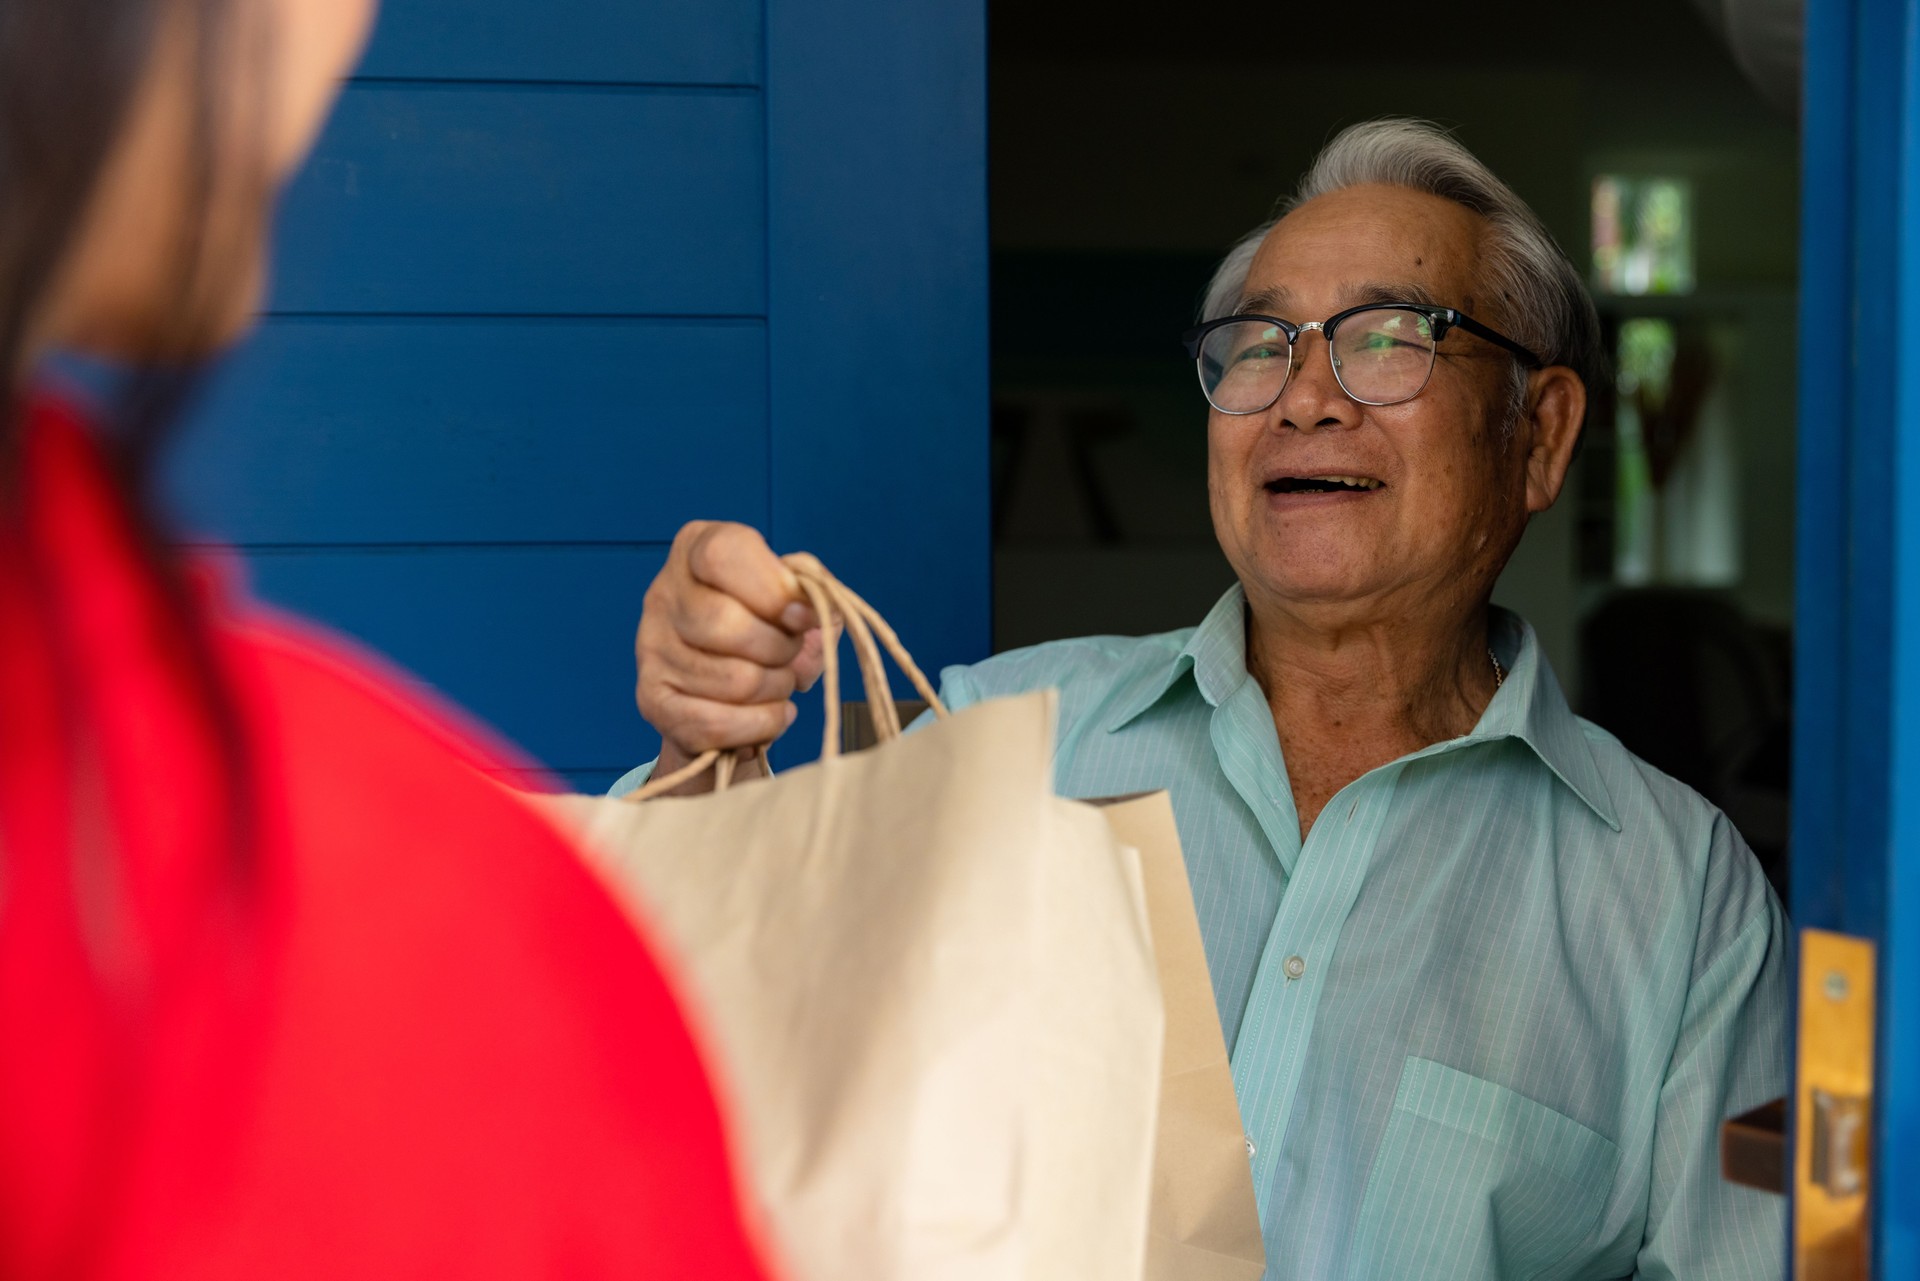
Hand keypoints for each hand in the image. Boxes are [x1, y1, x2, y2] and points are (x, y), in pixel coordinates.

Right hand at [635, 522, 824, 792]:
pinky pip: (718, 722)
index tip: (804, 616)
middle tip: (791, 654)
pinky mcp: (653, 700)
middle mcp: (663, 594)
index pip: (724, 555)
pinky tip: (771, 713)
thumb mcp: (796, 598)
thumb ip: (812, 591)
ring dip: (776, 689)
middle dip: (781, 648)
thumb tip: (815, 608)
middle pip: (725, 622)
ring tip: (780, 683)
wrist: (728, 690)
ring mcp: (651, 649)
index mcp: (695, 549)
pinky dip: (761, 724)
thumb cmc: (768, 630)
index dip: (773, 589)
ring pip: (733, 680)